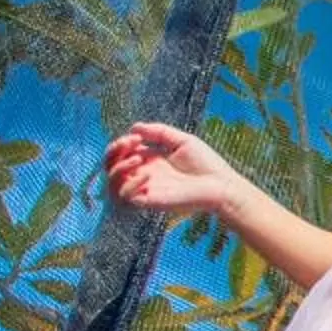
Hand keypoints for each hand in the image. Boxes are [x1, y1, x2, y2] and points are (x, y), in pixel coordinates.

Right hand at [104, 121, 242, 217]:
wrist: (222, 185)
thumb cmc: (206, 164)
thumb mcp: (181, 140)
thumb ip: (158, 132)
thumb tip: (134, 128)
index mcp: (150, 161)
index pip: (119, 154)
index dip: (120, 144)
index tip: (137, 137)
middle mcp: (143, 176)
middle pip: (109, 167)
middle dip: (112, 152)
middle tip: (130, 143)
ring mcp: (145, 190)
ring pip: (111, 185)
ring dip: (117, 169)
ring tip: (138, 158)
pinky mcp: (150, 202)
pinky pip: (125, 198)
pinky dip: (129, 184)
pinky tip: (146, 176)